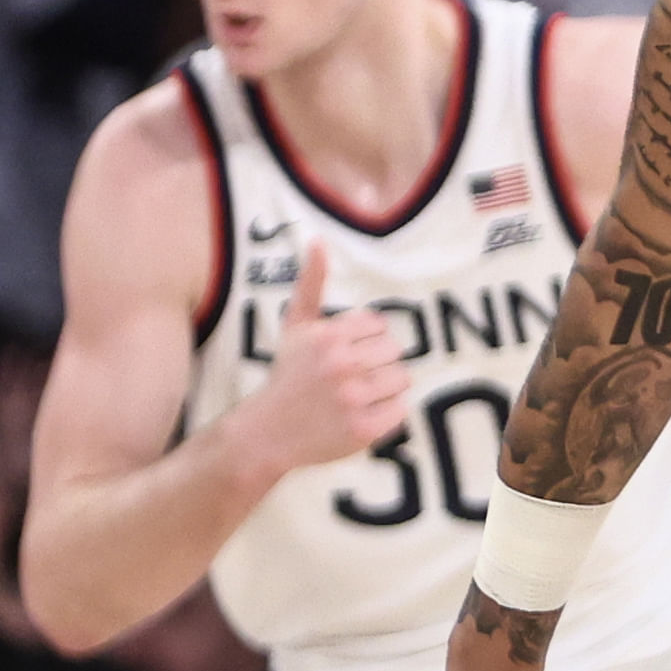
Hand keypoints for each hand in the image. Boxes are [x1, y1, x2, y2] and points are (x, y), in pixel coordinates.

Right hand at [238, 245, 413, 474]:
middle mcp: (340, 365)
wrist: (268, 432)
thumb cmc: (288, 374)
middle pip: (395, 351)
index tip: (344, 355)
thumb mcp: (295, 325)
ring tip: (357, 395)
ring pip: (402, 379)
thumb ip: (311, 283)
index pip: (379, 326)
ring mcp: (353, 399)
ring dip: (386, 387)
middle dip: (378, 363)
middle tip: (352, 377)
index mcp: (328, 336)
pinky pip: (401, 410)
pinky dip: (387, 413)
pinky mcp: (363, 430)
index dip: (365, 341)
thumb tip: (318, 238)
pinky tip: (361, 414)